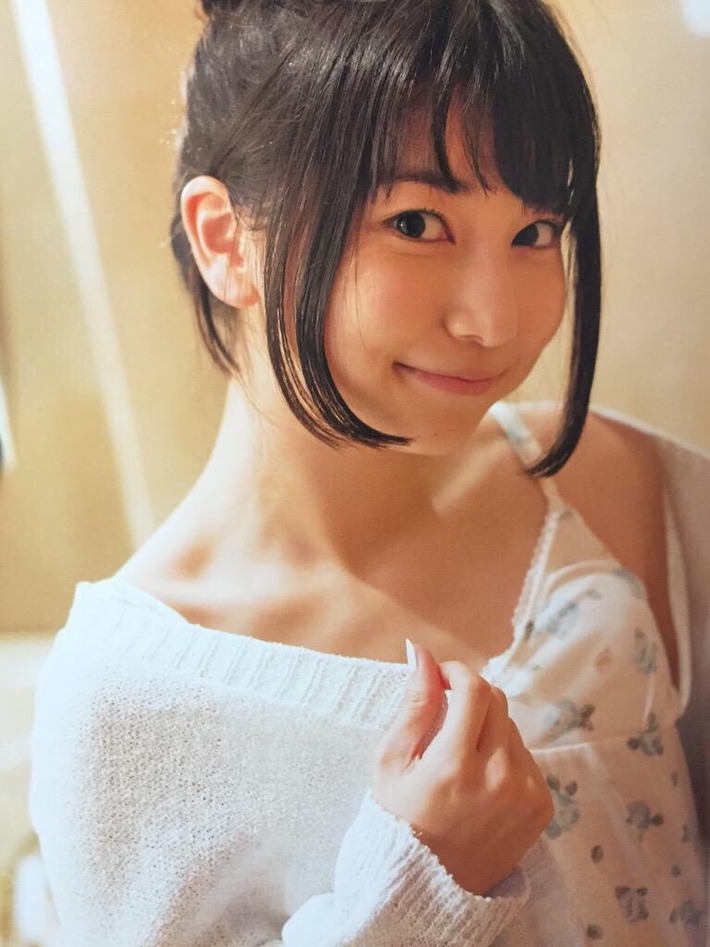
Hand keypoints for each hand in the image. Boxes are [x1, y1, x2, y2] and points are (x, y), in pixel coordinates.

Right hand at [371, 640, 553, 895]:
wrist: (428, 888)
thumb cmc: (398, 820)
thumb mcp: (390, 762)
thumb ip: (412, 704)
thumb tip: (420, 651)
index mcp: (454, 767)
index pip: (474, 690)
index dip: (457, 672)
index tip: (440, 677)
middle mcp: (497, 779)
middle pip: (496, 700)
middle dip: (470, 695)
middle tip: (446, 712)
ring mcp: (525, 793)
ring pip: (511, 726)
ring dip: (486, 725)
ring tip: (459, 754)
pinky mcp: (541, 805)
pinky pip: (524, 754)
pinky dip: (503, 753)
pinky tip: (479, 777)